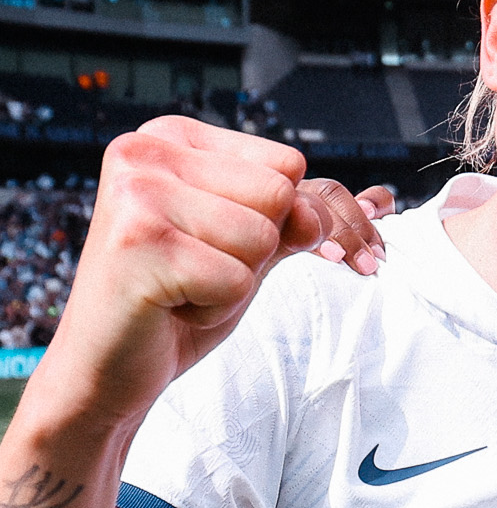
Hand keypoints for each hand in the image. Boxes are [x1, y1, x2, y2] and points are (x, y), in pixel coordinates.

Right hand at [33, 122, 378, 434]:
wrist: (108, 369)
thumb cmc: (176, 302)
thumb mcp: (249, 249)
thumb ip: (301, 218)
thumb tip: (378, 200)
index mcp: (172, 138)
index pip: (289, 165)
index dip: (289, 221)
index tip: (236, 248)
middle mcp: (146, 151)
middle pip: (281, 196)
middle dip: (258, 253)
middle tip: (197, 272)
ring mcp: (137, 193)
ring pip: (263, 237)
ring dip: (235, 282)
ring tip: (183, 288)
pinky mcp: (139, 242)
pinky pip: (238, 280)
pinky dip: (215, 308)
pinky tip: (170, 306)